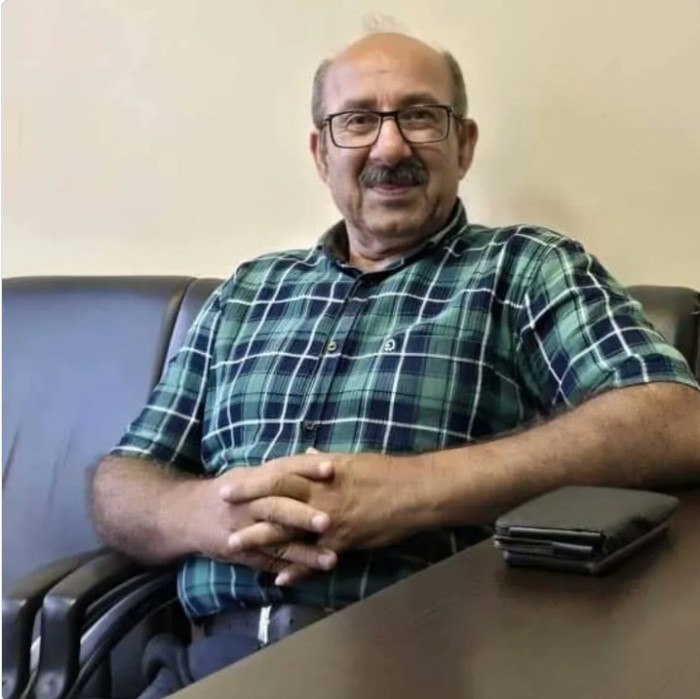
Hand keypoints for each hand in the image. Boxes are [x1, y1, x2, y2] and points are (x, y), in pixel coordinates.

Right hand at [182, 457, 337, 574]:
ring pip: (275, 541)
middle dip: (302, 515)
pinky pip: (267, 563)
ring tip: (331, 560)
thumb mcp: (251, 473)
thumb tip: (317, 455)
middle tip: (329, 521)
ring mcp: (243, 531)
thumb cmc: (229, 490)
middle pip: (276, 507)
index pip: (282, 470)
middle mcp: (247, 504)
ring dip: (303, 553)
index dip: (306, 469)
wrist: (187, 514)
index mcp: (253, 480)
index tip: (332, 469)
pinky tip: (310, 576)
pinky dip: (288, 570)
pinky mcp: (241, 553)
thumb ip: (283, 468)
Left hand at [223, 452, 430, 583]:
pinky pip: (315, 559)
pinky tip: (279, 580)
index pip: (278, 474)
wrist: (413, 491)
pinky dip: (298, 570)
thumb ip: (324, 462)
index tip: (228, 486)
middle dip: (245, 507)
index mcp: (320, 472)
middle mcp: (319, 494)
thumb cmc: (384, 471)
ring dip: (260, 539)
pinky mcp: (343, 541)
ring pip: (287, 530)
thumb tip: (305, 456)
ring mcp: (329, 519)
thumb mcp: (351, 460)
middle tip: (218, 513)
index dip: (251, 481)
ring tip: (234, 547)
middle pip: (274, 500)